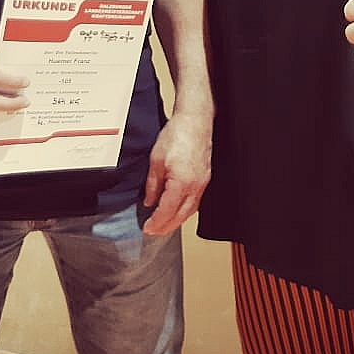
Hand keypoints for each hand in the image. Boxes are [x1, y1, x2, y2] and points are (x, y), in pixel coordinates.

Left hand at [141, 111, 211, 235]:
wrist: (195, 121)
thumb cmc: (177, 135)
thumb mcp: (155, 161)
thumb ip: (152, 185)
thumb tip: (149, 201)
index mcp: (181, 183)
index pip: (167, 211)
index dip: (156, 223)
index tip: (147, 228)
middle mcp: (195, 187)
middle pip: (181, 216)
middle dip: (166, 227)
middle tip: (154, 232)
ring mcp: (202, 183)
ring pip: (190, 210)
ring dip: (177, 220)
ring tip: (164, 225)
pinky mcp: (205, 178)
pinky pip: (196, 201)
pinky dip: (185, 209)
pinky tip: (178, 209)